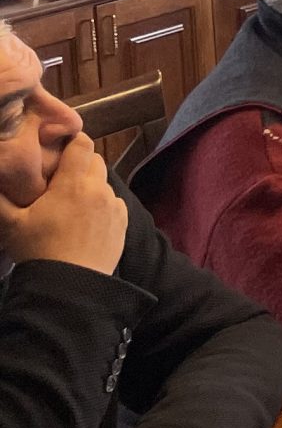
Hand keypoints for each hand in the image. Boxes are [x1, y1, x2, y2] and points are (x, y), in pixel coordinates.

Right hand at [0, 133, 126, 274]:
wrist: (70, 284)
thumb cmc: (39, 250)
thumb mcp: (12, 223)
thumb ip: (1, 199)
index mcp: (74, 183)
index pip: (82, 145)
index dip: (72, 142)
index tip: (60, 149)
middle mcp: (99, 189)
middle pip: (95, 162)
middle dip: (79, 165)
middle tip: (60, 180)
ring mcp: (114, 206)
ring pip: (104, 183)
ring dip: (90, 186)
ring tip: (71, 204)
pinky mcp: (123, 222)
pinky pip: (113, 203)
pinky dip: (102, 205)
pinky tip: (86, 221)